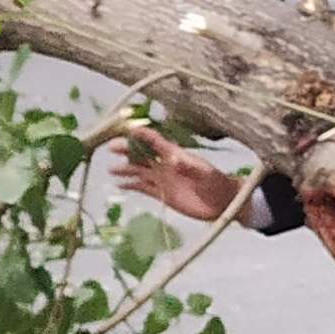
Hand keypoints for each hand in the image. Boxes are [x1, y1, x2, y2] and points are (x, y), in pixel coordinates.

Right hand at [110, 123, 243, 222]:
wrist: (223, 203)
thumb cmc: (217, 184)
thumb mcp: (205, 173)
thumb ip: (189, 167)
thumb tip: (173, 159)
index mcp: (175, 155)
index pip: (156, 141)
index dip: (142, 135)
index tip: (128, 130)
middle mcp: (166, 165)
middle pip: (142, 154)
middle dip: (127, 150)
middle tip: (112, 147)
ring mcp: (163, 179)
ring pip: (140, 171)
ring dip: (126, 169)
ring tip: (111, 169)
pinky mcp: (163, 194)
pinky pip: (143, 188)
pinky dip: (131, 186)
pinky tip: (120, 185)